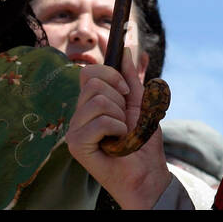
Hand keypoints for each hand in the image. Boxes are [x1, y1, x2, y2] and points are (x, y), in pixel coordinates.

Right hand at [66, 48, 171, 207]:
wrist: (147, 171)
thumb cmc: (142, 141)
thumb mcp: (140, 102)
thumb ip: (130, 77)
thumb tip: (125, 50)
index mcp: (90, 105)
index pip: (88, 73)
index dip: (111, 76)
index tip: (127, 92)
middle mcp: (79, 115)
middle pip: (93, 84)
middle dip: (119, 100)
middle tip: (124, 121)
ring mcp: (75, 130)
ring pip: (98, 101)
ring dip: (120, 117)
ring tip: (121, 134)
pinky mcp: (77, 145)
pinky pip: (100, 121)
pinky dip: (118, 130)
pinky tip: (117, 144)